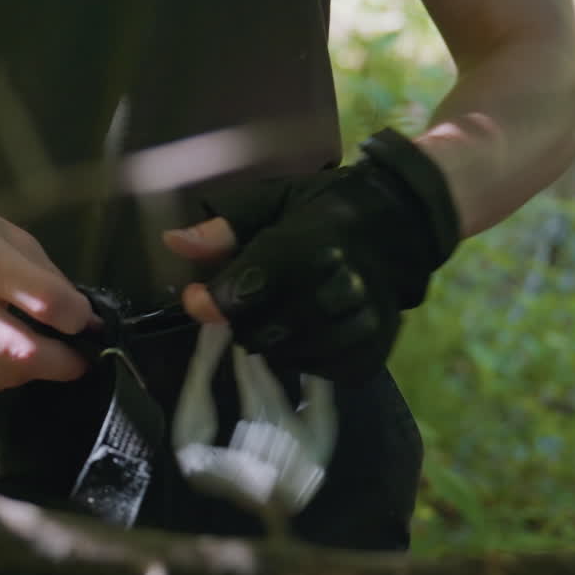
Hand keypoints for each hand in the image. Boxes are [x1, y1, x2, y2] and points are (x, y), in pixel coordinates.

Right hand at [0, 187, 97, 391]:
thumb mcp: (6, 232)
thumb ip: (46, 276)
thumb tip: (83, 318)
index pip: (48, 303)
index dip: (79, 317)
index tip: (89, 319)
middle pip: (27, 353)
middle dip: (67, 361)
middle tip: (83, 357)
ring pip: (8, 375)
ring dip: (39, 371)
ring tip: (50, 353)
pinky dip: (10, 373)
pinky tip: (15, 355)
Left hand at [164, 128, 459, 384]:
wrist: (400, 224)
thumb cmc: (324, 210)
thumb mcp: (274, 202)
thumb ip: (226, 228)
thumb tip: (174, 242)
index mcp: (312, 244)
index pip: (248, 289)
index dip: (213, 300)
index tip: (197, 297)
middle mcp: (342, 285)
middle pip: (263, 330)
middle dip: (241, 320)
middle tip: (246, 302)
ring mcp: (363, 321)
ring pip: (289, 355)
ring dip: (270, 340)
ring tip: (276, 313)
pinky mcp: (375, 349)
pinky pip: (322, 371)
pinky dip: (303, 357)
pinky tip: (303, 331)